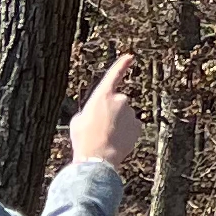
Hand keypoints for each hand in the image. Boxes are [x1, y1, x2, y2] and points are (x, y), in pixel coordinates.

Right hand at [67, 53, 138, 170]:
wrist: (97, 159)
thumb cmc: (84, 139)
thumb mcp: (78, 121)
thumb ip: (89, 111)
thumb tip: (95, 114)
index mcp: (103, 96)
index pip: (114, 75)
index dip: (122, 64)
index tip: (130, 56)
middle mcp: (120, 100)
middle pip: (116, 104)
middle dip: (111, 114)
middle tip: (99, 130)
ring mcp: (131, 112)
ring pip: (124, 117)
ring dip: (117, 126)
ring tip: (105, 139)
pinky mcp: (138, 125)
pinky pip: (131, 127)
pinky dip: (125, 134)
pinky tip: (115, 143)